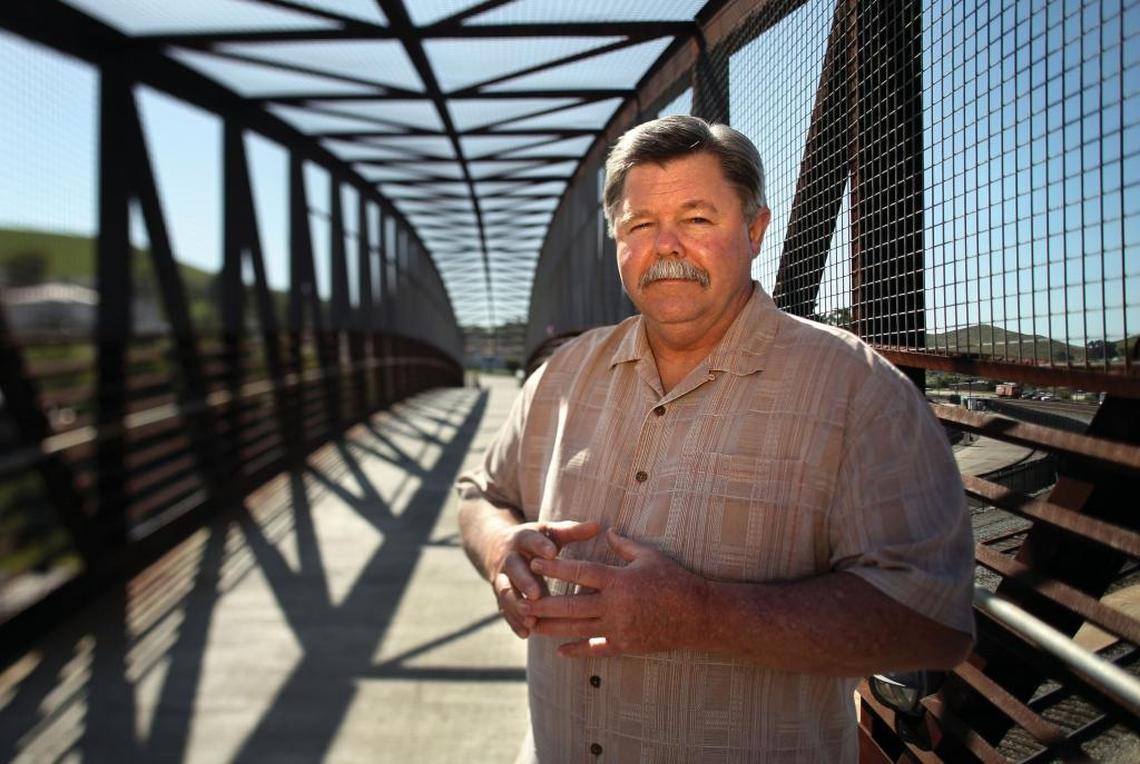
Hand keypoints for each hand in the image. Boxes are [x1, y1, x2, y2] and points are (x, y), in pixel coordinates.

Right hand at [488, 519, 599, 638]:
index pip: (529, 540)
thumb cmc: (537, 542)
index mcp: (522, 539)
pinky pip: (505, 610)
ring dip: (516, 606)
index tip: (551, 553)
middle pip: (514, 569)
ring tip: (531, 620)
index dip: (539, 546)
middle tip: (537, 594)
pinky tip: (526, 634)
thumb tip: (597, 525)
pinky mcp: (501, 596)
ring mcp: (502, 579)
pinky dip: (514, 622)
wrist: (499, 549)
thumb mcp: (550, 532)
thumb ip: (572, 531)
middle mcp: (509, 559)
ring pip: (506, 592)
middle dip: (524, 582)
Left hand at [522, 528, 708, 656]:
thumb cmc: (676, 581)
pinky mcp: (625, 645)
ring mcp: (619, 628)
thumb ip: (624, 545)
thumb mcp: (649, 557)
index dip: (555, 566)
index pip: (580, 571)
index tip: (535, 562)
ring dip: (552, 628)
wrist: (699, 616)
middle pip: (570, 604)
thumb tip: (607, 530)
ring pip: (577, 629)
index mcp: (618, 580)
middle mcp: (615, 606)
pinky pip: (596, 649)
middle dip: (543, 603)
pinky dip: (577, 651)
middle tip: (519, 601)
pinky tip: (559, 651)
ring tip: (530, 625)